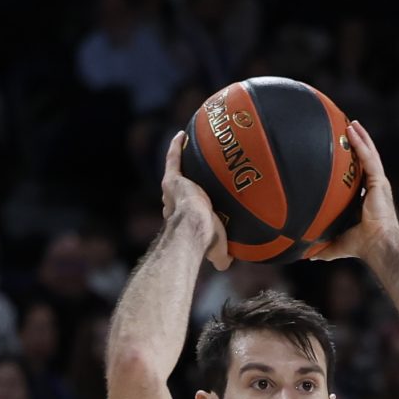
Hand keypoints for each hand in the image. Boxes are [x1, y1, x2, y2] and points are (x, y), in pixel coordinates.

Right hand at [161, 132, 231, 272]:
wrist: (195, 228)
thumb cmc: (205, 242)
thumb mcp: (216, 252)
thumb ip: (221, 257)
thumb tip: (226, 264)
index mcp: (184, 219)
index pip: (185, 210)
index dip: (190, 206)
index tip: (199, 202)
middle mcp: (174, 203)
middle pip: (179, 191)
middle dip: (185, 185)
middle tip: (196, 176)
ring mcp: (173, 189)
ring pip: (176, 172)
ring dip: (180, 161)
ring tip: (188, 148)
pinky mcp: (173, 178)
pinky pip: (173, 158)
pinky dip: (176, 146)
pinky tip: (182, 135)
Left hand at [303, 121, 394, 263]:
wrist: (377, 245)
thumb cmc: (361, 246)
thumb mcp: (336, 243)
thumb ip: (322, 246)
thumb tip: (305, 255)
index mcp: (367, 199)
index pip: (359, 176)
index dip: (352, 164)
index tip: (342, 153)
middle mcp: (374, 188)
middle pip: (365, 160)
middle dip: (358, 144)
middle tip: (347, 129)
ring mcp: (379, 183)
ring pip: (369, 154)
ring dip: (360, 137)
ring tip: (350, 123)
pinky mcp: (380, 181)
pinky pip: (369, 157)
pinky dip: (361, 142)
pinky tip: (352, 129)